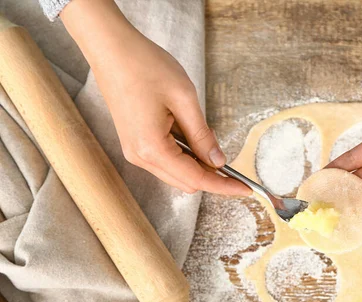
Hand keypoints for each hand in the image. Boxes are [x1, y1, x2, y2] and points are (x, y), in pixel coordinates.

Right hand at [61, 0, 249, 195]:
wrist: (110, 48)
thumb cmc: (145, 66)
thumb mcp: (184, 99)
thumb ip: (202, 135)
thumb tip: (218, 161)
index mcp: (152, 148)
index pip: (196, 179)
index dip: (224, 186)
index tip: (246, 189)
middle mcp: (139, 156)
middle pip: (186, 182)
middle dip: (212, 176)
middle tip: (233, 161)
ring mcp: (134, 151)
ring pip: (176, 173)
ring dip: (197, 164)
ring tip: (208, 137)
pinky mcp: (134, 142)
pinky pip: (165, 160)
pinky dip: (184, 156)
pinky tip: (192, 135)